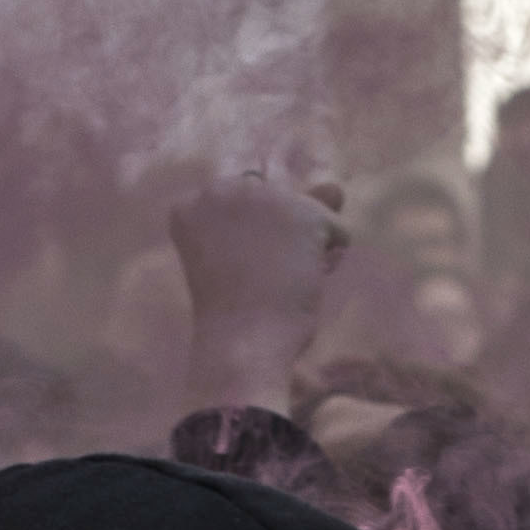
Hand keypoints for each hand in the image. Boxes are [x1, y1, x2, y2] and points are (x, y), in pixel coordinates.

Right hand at [172, 179, 346, 414]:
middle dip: (280, 237)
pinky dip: (329, 260)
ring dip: (305, 248)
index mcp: (191, 203)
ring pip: (308, 214)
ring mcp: (264, 196)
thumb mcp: (242, 254)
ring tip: (280, 280)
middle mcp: (223, 187)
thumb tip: (334, 185)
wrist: (242, 344)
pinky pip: (338, 230)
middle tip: (259, 277)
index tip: (234, 270)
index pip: (244, 206)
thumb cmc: (233, 313)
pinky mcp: (303, 212)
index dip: (251, 241)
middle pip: (277, 202)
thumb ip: (281, 212)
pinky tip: (302, 281)